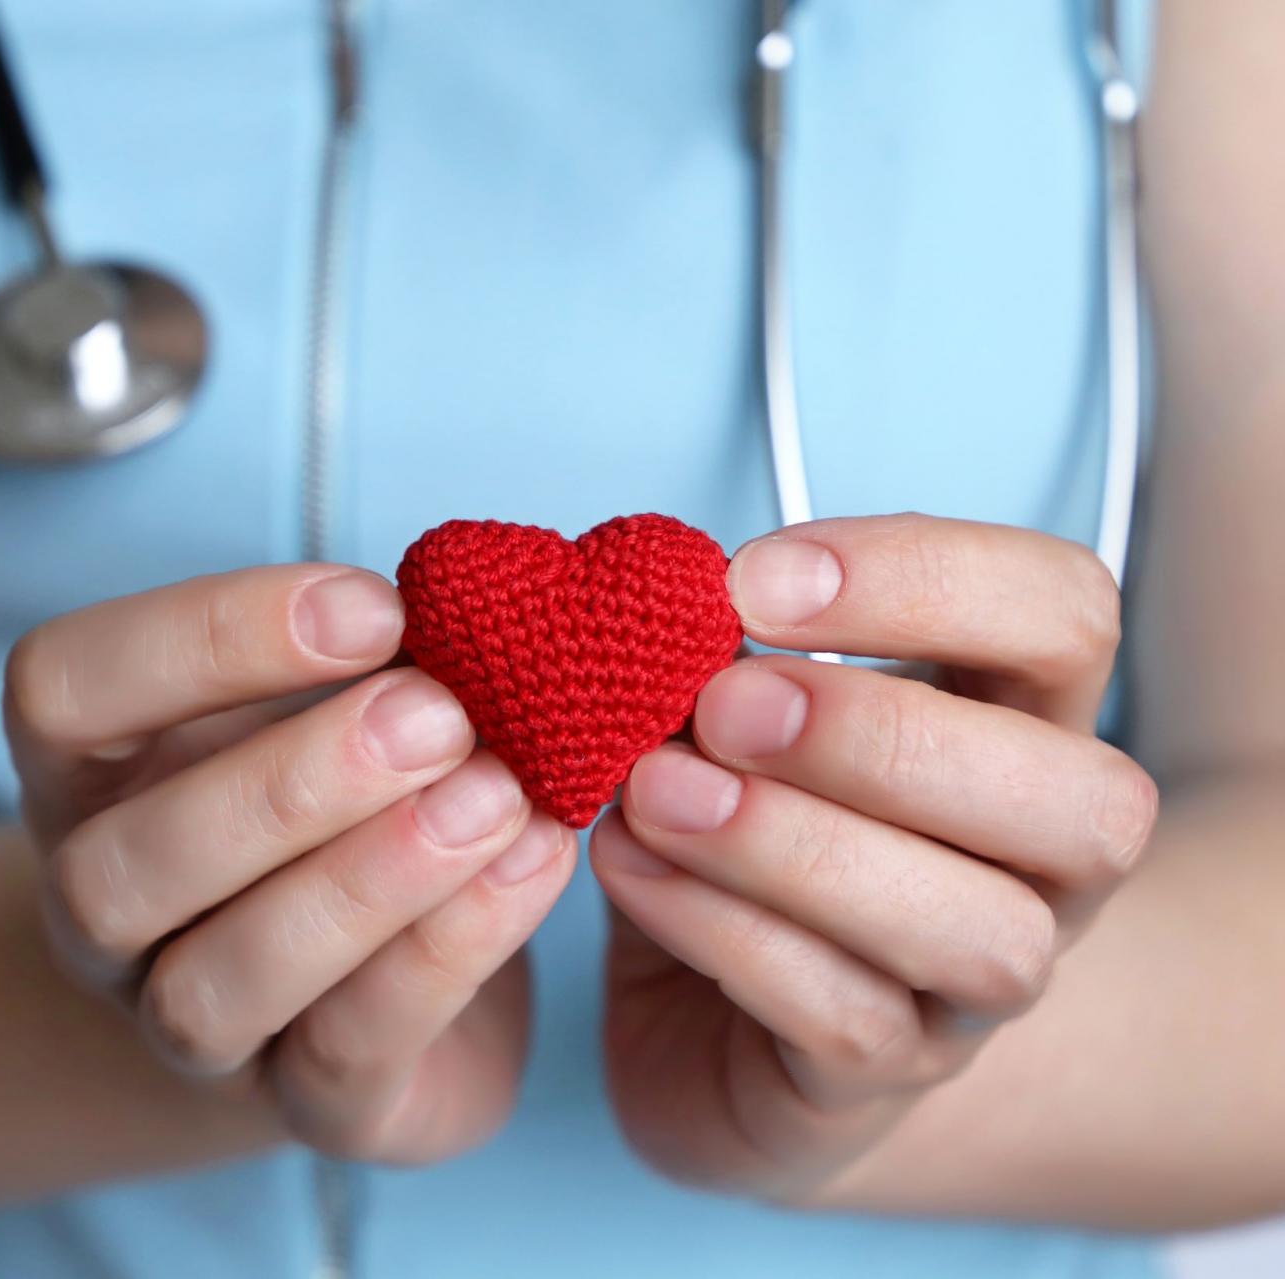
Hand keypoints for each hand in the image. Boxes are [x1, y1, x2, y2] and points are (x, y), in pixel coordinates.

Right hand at [5, 566, 574, 1163]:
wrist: (389, 968)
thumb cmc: (352, 788)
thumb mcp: (337, 695)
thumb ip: (373, 651)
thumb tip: (475, 597)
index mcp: (88, 775)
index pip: (58, 691)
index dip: (202, 636)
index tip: (375, 607)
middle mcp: (103, 916)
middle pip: (115, 872)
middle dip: (284, 787)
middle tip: (437, 714)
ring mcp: (187, 1032)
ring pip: (210, 990)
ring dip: (360, 884)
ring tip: (492, 797)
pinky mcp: (310, 1112)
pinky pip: (346, 1059)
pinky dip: (443, 956)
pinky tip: (530, 864)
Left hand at [592, 515, 1158, 1199]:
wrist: (701, 1025)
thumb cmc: (736, 828)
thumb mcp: (729, 717)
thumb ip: (721, 658)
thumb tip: (658, 606)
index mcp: (1021, 721)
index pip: (1065, 617)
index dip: (929, 579)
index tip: (753, 582)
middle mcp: (1044, 862)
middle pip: (1086, 800)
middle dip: (888, 736)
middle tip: (722, 704)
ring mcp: (981, 988)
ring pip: (983, 934)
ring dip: (800, 846)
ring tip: (656, 792)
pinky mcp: (886, 1076)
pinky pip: (848, 1018)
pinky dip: (727, 932)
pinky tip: (630, 867)